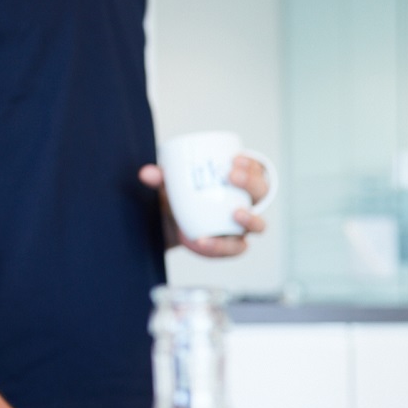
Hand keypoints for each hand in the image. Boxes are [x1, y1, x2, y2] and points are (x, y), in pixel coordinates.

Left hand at [139, 154, 268, 256]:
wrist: (175, 227)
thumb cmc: (182, 200)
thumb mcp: (172, 186)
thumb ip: (161, 179)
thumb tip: (146, 173)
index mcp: (238, 182)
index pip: (254, 169)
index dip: (250, 163)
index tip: (234, 158)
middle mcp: (247, 203)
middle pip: (261, 192)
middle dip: (251, 182)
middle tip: (232, 177)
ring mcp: (243, 227)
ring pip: (259, 225)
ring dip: (251, 219)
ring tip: (236, 215)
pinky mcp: (233, 246)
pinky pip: (235, 248)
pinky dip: (221, 246)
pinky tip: (204, 241)